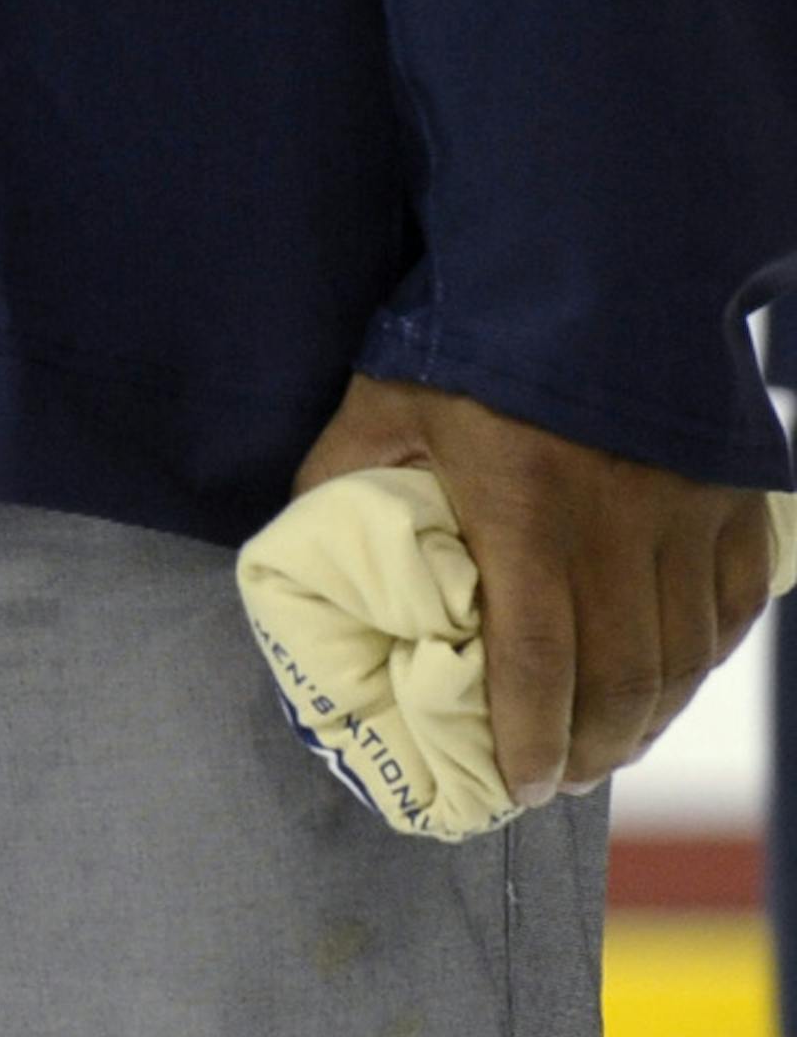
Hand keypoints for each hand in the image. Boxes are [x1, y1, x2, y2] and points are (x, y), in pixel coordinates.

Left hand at [293, 372, 773, 805]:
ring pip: (681, 655)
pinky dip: (703, 658)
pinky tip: (670, 681)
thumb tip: (303, 546)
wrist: (591, 250)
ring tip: (608, 747)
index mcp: (525, 504)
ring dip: (646, 719)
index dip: (530, 738)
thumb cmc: (476, 329)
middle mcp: (617, 520)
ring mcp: (686, 510)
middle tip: (560, 780)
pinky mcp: (733, 495)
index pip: (537, 660)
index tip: (520, 786)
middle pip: (618, 679)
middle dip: (588, 750)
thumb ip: (345, 472)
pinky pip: (732, 605)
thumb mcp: (389, 394)